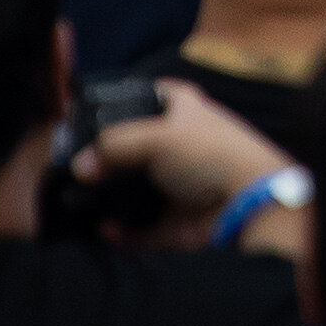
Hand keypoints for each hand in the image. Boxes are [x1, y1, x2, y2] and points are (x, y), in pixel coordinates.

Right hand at [78, 80, 298, 241]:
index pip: (149, 95)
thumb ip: (113, 146)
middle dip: (106, 158)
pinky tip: (106, 228)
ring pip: (135, 187)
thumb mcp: (159, 136)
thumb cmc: (211, 154)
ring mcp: (177, 183)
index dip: (122, 101)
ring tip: (81, 197)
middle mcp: (180, 143)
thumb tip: (81, 165)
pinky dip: (123, 230)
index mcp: (183, 109)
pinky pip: (141, 226)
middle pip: (134, 147)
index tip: (90, 116)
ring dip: (111, 195)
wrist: (247, 205)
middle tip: (78, 166)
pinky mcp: (176, 219)